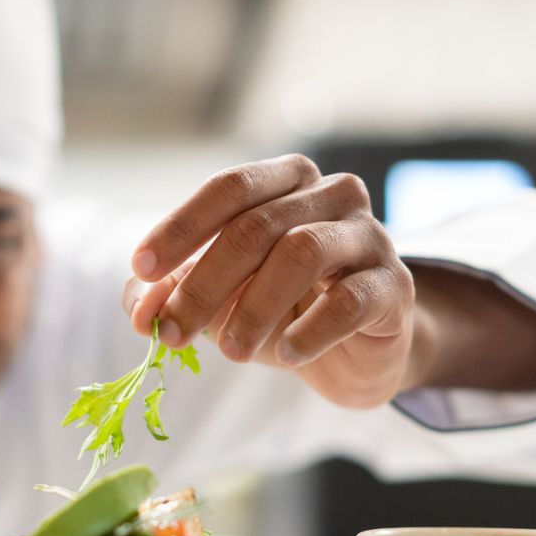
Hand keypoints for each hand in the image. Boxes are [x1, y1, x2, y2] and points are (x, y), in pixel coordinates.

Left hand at [122, 154, 419, 408]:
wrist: (357, 352)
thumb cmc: (279, 309)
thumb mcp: (217, 300)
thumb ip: (172, 296)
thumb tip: (141, 313)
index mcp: (285, 181)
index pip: (228, 188)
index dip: (181, 226)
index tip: (142, 267)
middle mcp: (332, 193)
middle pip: (256, 227)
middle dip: (204, 284)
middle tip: (172, 335)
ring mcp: (370, 235)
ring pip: (301, 253)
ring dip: (253, 308)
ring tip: (229, 352)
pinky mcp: (394, 285)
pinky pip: (348, 300)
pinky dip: (309, 330)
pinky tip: (288, 354)